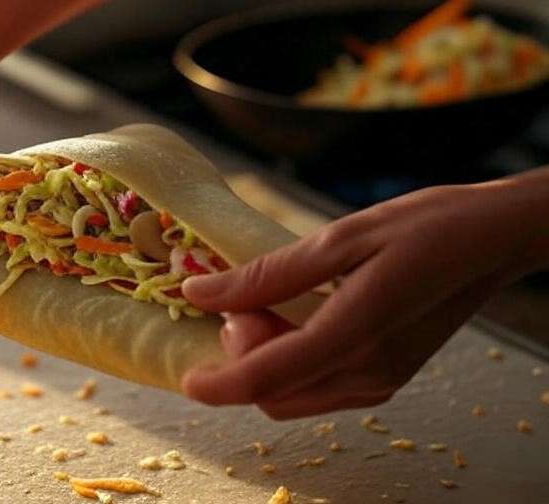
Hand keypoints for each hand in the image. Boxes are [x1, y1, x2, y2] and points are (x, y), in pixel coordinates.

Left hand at [182, 170, 548, 418]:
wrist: (491, 240)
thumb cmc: (424, 226)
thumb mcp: (339, 238)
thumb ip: (265, 274)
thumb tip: (198, 292)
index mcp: (355, 335)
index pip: (266, 379)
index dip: (216, 385)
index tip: (186, 375)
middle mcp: (368, 373)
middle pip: (274, 395)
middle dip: (241, 358)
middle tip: (240, 303)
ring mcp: (381, 380)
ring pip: (294, 397)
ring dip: (264, 362)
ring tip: (264, 306)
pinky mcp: (386, 377)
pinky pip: (319, 388)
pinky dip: (290, 364)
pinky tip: (291, 320)